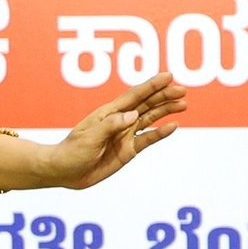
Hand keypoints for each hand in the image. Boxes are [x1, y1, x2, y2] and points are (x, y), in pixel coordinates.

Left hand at [42, 73, 186, 190]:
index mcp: (109, 113)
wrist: (64, 172)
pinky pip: (147, 140)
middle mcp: (120, 121)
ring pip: (150, 119)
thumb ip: (110, 126)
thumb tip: (133, 115)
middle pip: (146, 104)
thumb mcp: (89, 137)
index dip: (151, 85)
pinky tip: (173, 126)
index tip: (168, 76)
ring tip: (183, 104)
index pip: (134, 95)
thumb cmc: (71, 152)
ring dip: (166, 110)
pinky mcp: (128, 151)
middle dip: (164, 96)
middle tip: (182, 90)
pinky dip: (160, 133)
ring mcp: (125, 135)